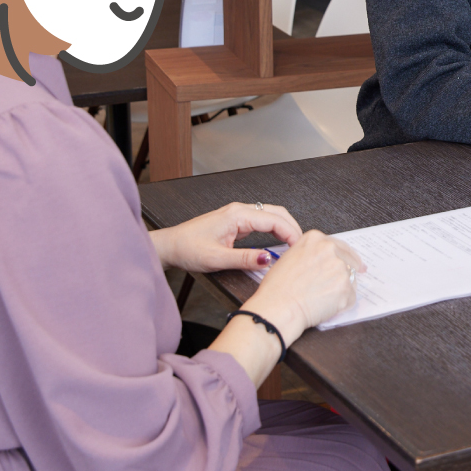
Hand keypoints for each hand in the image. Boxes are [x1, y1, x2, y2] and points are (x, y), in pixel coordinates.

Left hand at [149, 202, 302, 273]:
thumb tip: (269, 260)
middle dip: (292, 227)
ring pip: (270, 215)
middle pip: (276, 212)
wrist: (170, 246)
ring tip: (293, 244)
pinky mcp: (235, 221)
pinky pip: (261, 220)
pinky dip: (274, 228)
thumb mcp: (217, 259)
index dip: (290, 233)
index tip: (299, 248)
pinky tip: (278, 240)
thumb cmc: (187, 249)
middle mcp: (240, 210)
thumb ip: (245, 259)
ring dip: (284, 226)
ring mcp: (238, 214)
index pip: (274, 219)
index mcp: (237, 215)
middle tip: (301, 246)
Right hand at [242, 229, 365, 344]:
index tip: (351, 262)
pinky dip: (342, 304)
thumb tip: (323, 262)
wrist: (278, 308)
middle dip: (347, 271)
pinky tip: (327, 307)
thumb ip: (310, 254)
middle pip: (349, 259)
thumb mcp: (289, 258)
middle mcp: (330, 249)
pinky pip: (351, 297)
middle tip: (341, 283)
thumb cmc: (277, 288)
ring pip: (351, 278)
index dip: (344, 256)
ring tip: (324, 299)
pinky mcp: (346, 287)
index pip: (339, 245)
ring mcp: (340, 268)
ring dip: (342, 289)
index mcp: (315, 239)